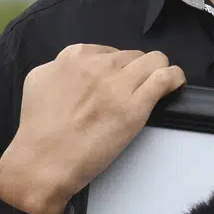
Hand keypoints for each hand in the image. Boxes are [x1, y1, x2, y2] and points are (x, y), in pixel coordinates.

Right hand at [0, 45, 185, 213]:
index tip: (115, 82)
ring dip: (158, 71)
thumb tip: (78, 69)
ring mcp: (117, 85)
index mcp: (73, 57)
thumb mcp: (38, 81)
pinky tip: (175, 84)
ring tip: (158, 86)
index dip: (116, 67)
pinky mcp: (134, 107)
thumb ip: (59, 67)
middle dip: (135, 71)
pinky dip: (175, 78)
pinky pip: (165, 78)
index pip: (108, 51)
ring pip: (155, 60)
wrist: (42, 162)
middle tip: (131, 92)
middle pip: (133, 56)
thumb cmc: (37, 130)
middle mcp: (97, 66)